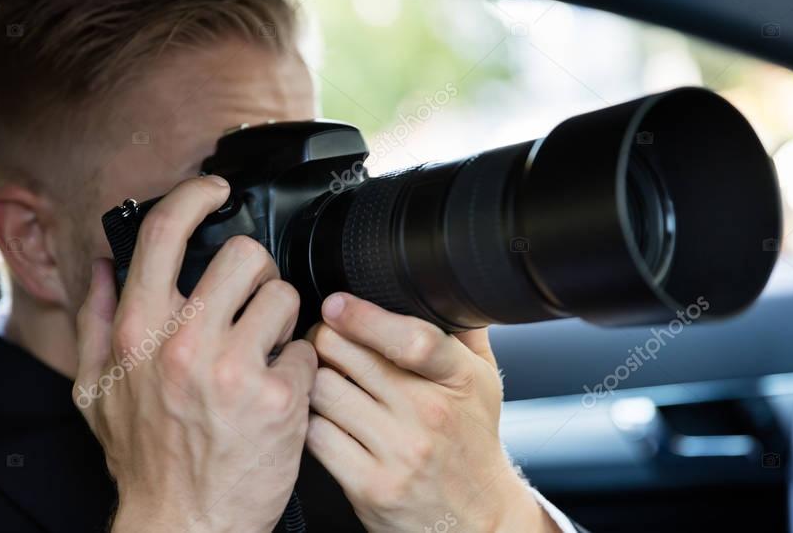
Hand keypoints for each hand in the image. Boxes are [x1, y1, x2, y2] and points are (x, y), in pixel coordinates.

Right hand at [74, 176, 316, 532]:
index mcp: (138, 331)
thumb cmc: (143, 459)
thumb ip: (97, 320)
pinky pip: (307, 349)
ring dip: (280, 320)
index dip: (195, 196)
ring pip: (284, 296)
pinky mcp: (279, 397)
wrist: (184, 525)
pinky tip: (278, 392)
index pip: (165, 232)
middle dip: (254, 273)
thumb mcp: (96, 391)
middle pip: (245, 255)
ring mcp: (235, 369)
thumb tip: (103, 266)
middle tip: (251, 300)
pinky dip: (298, 368)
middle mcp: (184, 342)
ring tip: (264, 351)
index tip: (215, 191)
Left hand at [305, 293, 557, 532]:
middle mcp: (430, 414)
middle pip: (349, 355)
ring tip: (322, 378)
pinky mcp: (370, 486)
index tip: (337, 304)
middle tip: (324, 340)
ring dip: (312, 378)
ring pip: (323, 390)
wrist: (476, 520)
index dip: (364, 316)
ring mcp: (400, 452)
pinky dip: (309, 420)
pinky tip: (322, 417)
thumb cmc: (471, 443)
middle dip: (326, 339)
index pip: (412, 339)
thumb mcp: (483, 382)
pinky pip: (316, 434)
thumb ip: (461, 332)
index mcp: (459, 379)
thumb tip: (441, 283)